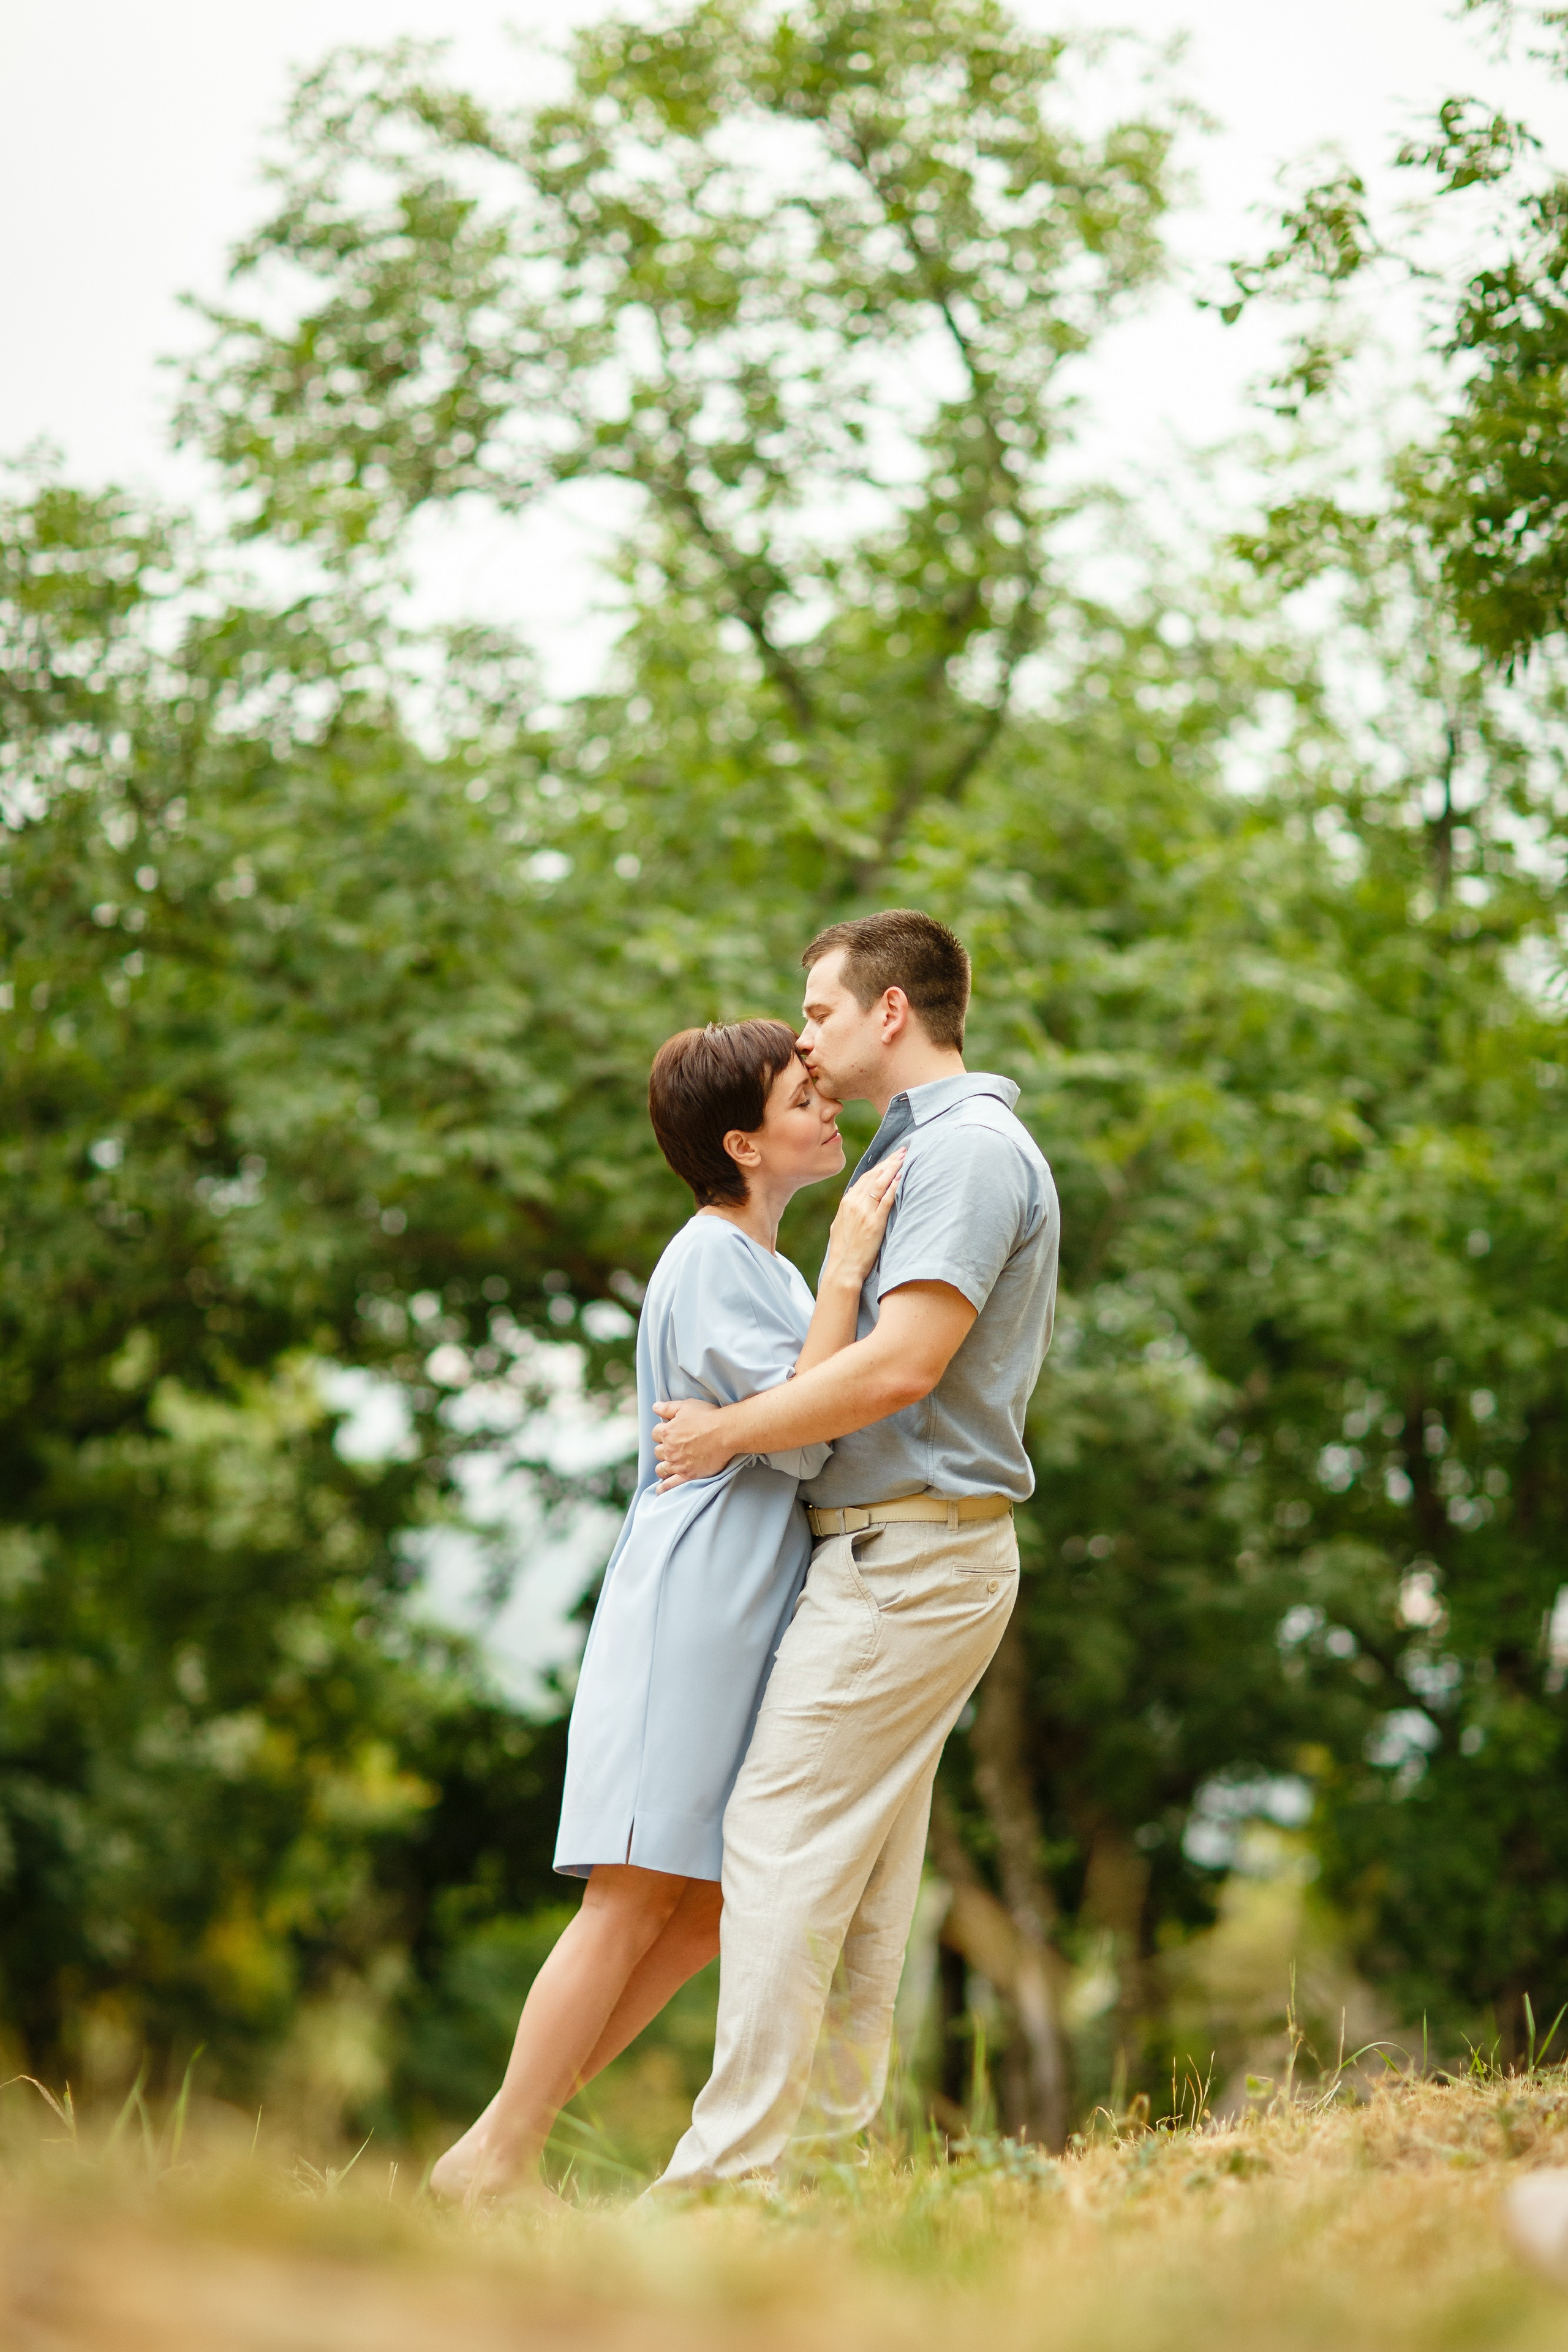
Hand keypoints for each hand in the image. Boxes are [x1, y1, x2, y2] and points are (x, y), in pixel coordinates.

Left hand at [652, 1397, 727, 1489]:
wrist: (726, 1433)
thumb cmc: (708, 1417)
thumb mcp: (686, 1406)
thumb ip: (668, 1407)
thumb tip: (654, 1408)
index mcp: (668, 1432)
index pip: (655, 1433)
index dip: (662, 1432)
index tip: (670, 1432)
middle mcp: (669, 1449)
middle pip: (657, 1451)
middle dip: (663, 1448)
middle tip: (674, 1447)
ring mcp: (677, 1464)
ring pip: (661, 1468)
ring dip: (663, 1465)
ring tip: (669, 1464)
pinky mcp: (687, 1475)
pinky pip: (670, 1485)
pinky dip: (663, 1488)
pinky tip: (660, 1490)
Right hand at [822, 1148, 905, 1286]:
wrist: (843, 1269)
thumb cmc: (843, 1251)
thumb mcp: (840, 1225)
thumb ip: (848, 1210)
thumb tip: (854, 1197)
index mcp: (846, 1202)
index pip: (865, 1177)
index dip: (880, 1166)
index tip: (891, 1157)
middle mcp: (854, 1203)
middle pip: (874, 1176)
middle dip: (890, 1162)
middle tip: (903, 1151)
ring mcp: (864, 1212)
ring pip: (880, 1184)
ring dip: (894, 1168)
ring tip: (905, 1157)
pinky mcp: (874, 1223)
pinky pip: (886, 1200)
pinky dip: (894, 1186)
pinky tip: (901, 1177)